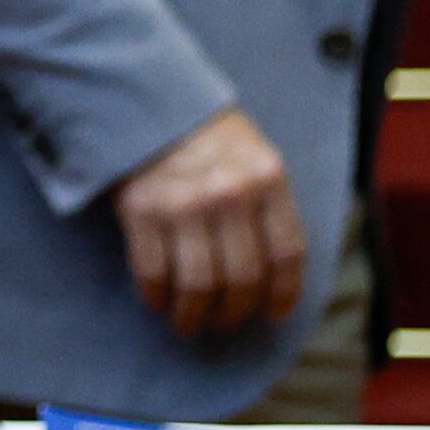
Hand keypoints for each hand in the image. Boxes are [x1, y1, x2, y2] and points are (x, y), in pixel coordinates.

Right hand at [113, 107, 305, 339]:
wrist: (148, 105)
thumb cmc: (209, 139)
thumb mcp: (256, 159)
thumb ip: (269, 207)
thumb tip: (275, 274)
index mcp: (268, 180)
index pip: (288, 253)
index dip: (283, 293)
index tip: (272, 314)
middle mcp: (230, 194)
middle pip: (243, 277)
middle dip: (234, 311)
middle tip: (224, 322)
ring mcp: (183, 203)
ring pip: (199, 283)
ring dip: (195, 315)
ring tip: (190, 324)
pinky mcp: (141, 211)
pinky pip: (153, 271)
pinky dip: (157, 296)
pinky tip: (159, 303)